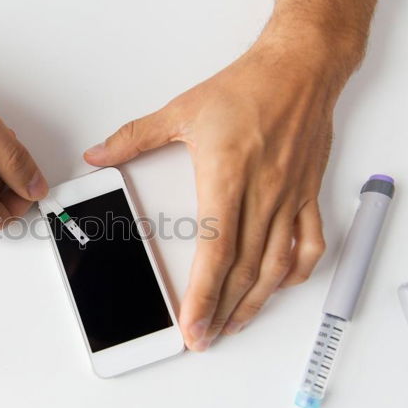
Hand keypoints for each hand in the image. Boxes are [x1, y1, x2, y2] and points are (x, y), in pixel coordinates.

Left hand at [84, 37, 349, 349]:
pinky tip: (281, 287)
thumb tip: (97, 155)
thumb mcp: (181, 110)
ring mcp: (288, 198)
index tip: (192, 323)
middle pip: (243, 269)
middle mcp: (261, 195)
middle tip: (205, 339)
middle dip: (222, 311)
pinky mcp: (307, 194)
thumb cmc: (246, 89)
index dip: (203, 294)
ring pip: (276, 266)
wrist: (299, 68)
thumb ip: (134, 137)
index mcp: (226, 178)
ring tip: (234, 326)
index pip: (214, 251)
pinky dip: (297, 272)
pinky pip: (310, 244)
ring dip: (256, 302)